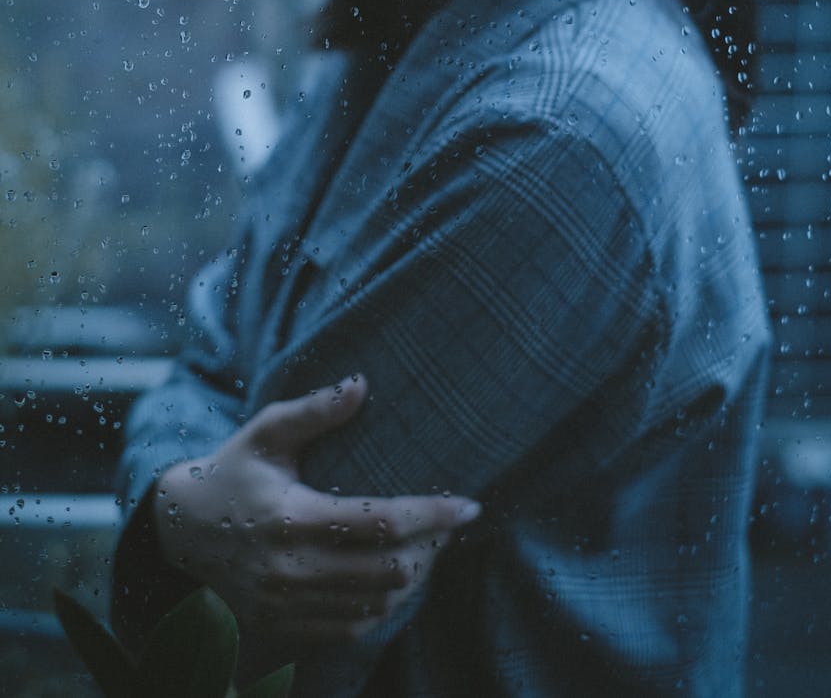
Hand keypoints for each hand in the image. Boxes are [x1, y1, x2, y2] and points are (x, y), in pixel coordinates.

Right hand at [152, 375, 479, 650]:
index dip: (432, 515)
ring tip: (431, 547)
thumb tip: (361, 384)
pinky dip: (383, 605)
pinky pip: (352, 627)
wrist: (180, 533)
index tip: (469, 505)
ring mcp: (286, 605)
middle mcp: (291, 569)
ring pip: (375, 604)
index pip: (379, 522)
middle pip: (387, 571)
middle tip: (450, 523)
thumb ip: (314, 411)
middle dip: (431, 548)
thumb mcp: (266, 432)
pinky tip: (396, 578)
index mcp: (291, 517)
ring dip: (413, 578)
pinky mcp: (284, 627)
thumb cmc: (232, 471)